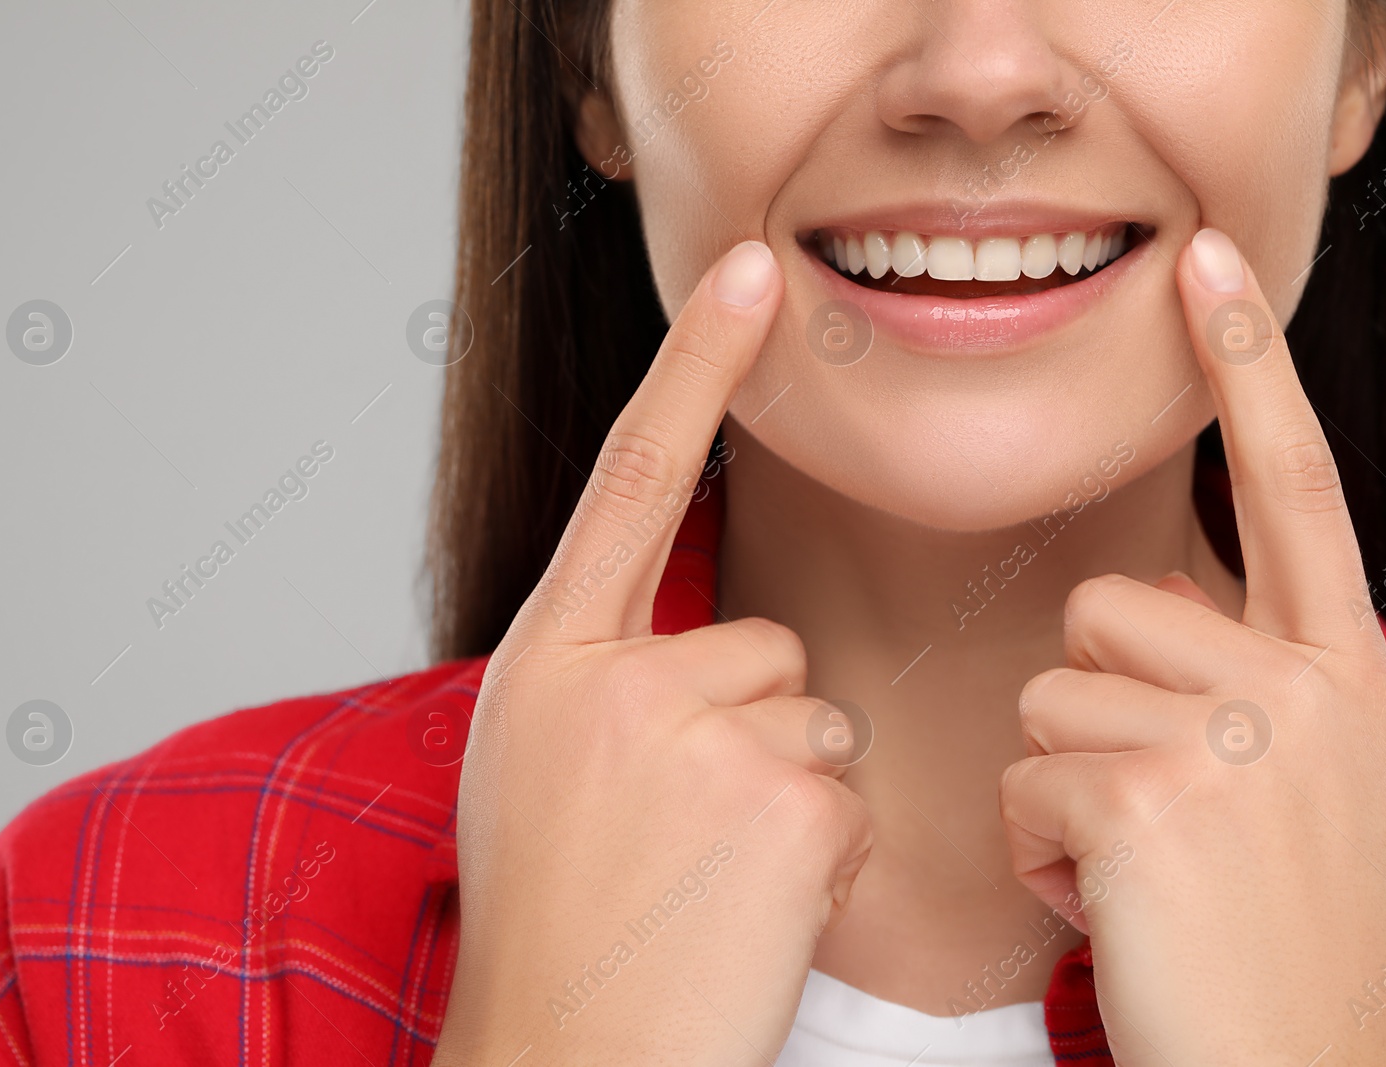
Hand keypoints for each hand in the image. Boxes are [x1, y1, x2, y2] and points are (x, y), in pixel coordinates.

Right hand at [432, 241, 872, 1066]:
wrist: (560, 1063)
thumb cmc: (554, 923)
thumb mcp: (538, 767)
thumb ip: (605, 675)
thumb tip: (703, 640)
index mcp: (548, 658)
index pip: (634, 477)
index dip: (696, 364)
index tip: (749, 268)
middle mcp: (613, 676)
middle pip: (761, 639)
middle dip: (750, 731)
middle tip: (681, 838)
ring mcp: (695, 735)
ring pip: (813, 713)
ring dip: (784, 795)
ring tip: (707, 880)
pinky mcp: (781, 802)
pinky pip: (846, 788)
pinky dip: (820, 854)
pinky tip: (750, 910)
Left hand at [999, 228, 1385, 1064]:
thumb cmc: (1261, 934)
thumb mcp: (1294, 784)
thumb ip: (1235, 679)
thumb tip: (1138, 614)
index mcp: (1339, 671)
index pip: (1289, 487)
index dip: (1249, 370)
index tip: (1206, 259)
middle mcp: (1306, 684)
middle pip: (1105, 606)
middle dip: (1097, 711)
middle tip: (1162, 820)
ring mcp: (1236, 738)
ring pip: (1049, 690)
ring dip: (1065, 785)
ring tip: (1140, 868)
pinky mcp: (1151, 795)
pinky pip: (1023, 774)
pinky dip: (1041, 849)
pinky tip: (1113, 906)